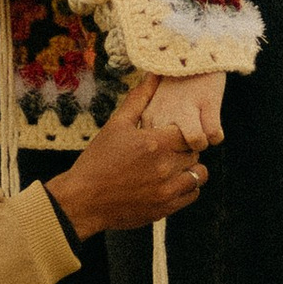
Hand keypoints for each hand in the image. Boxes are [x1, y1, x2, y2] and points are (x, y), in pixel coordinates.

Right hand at [43, 79, 214, 241]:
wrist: (83, 201)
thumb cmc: (97, 160)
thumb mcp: (115, 125)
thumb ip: (139, 99)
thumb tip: (154, 75)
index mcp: (155, 143)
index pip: (189, 130)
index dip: (182, 130)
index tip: (171, 133)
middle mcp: (165, 167)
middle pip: (195, 151)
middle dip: (185, 148)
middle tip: (169, 149)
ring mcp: (167, 190)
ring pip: (199, 174)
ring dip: (190, 168)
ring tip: (173, 166)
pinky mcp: (166, 208)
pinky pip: (192, 194)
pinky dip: (187, 188)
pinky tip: (170, 182)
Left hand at [130, 69, 226, 152]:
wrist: (193, 49)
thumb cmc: (175, 81)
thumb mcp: (155, 104)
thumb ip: (154, 127)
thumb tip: (161, 155)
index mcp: (148, 117)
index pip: (155, 152)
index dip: (168, 153)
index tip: (174, 143)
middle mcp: (164, 115)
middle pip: (176, 152)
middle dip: (185, 151)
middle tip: (191, 137)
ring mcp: (185, 109)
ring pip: (196, 144)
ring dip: (202, 142)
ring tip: (203, 132)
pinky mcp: (207, 103)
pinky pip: (214, 135)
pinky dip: (217, 134)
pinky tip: (213, 123)